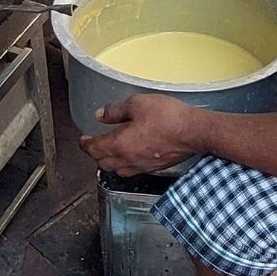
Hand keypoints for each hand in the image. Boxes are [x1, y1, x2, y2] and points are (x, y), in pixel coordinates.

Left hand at [79, 95, 203, 175]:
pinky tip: (131, 156)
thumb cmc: (167, 117)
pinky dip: (125, 165)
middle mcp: (128, 160)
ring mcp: (142, 166)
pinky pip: (133, 171)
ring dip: (109, 163)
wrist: (194, 132)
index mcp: (119, 144)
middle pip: (103, 163)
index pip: (94, 149)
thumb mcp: (137, 104)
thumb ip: (116, 110)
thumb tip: (100, 114)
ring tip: (109, 153)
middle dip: (95, 155)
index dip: (85, 144)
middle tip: (93, 145)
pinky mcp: (155, 167)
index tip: (83, 140)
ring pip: (117, 171)